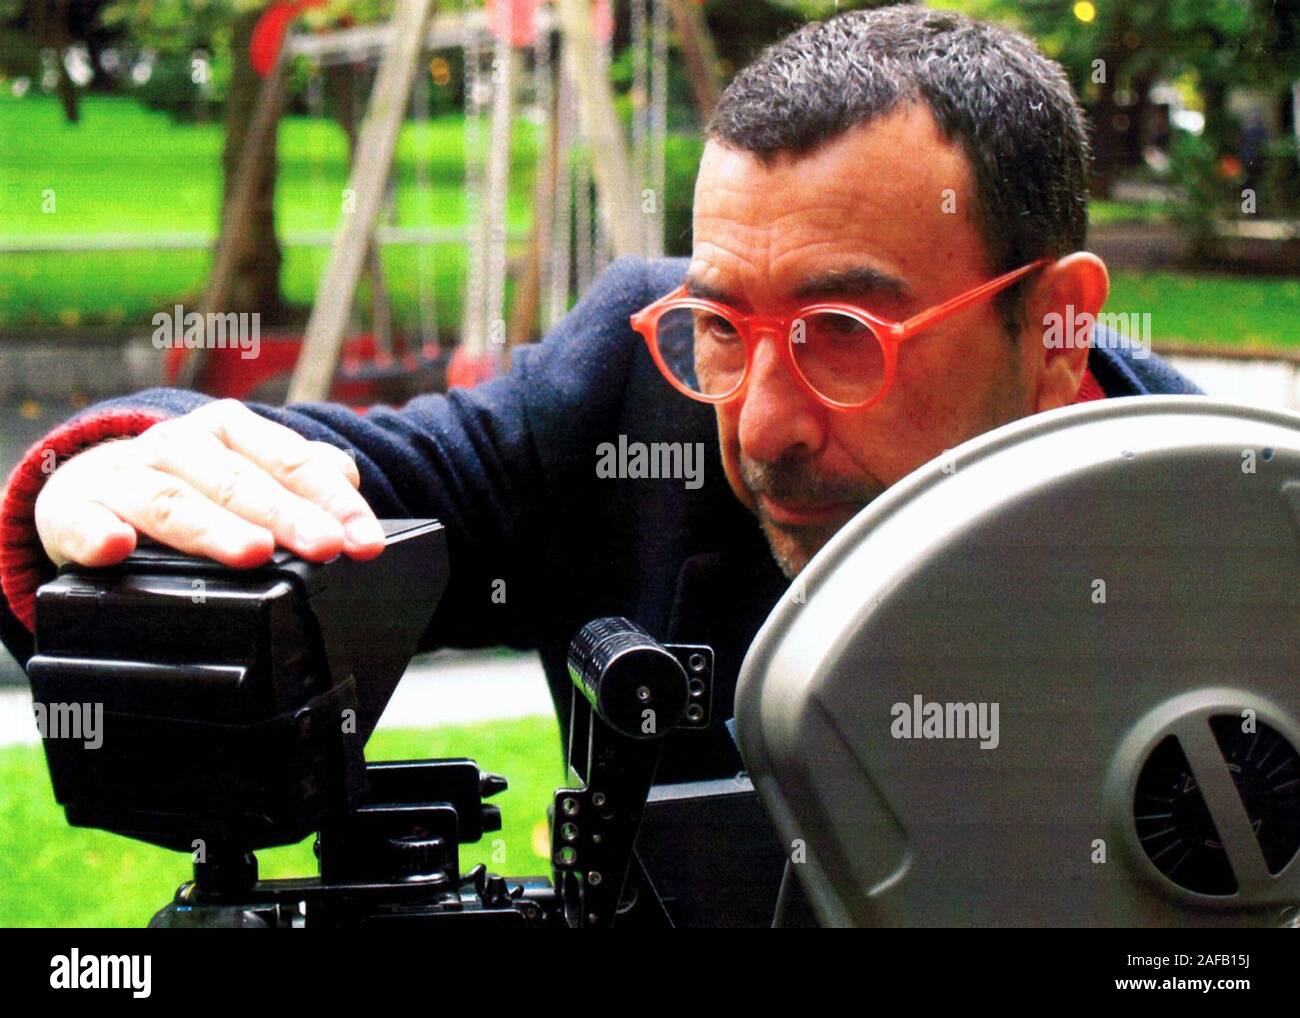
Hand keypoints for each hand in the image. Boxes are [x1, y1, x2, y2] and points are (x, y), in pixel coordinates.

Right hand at [35, 399, 385, 567]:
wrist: (91, 483)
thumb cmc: (190, 482)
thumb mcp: (247, 468)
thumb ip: (300, 474)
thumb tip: (347, 476)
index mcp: (228, 431)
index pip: (290, 460)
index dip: (332, 501)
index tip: (364, 541)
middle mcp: (178, 445)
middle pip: (238, 481)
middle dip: (285, 515)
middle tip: (324, 546)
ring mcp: (125, 475)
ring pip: (171, 500)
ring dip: (212, 527)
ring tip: (252, 552)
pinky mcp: (74, 509)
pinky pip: (82, 520)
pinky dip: (95, 533)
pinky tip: (115, 547)